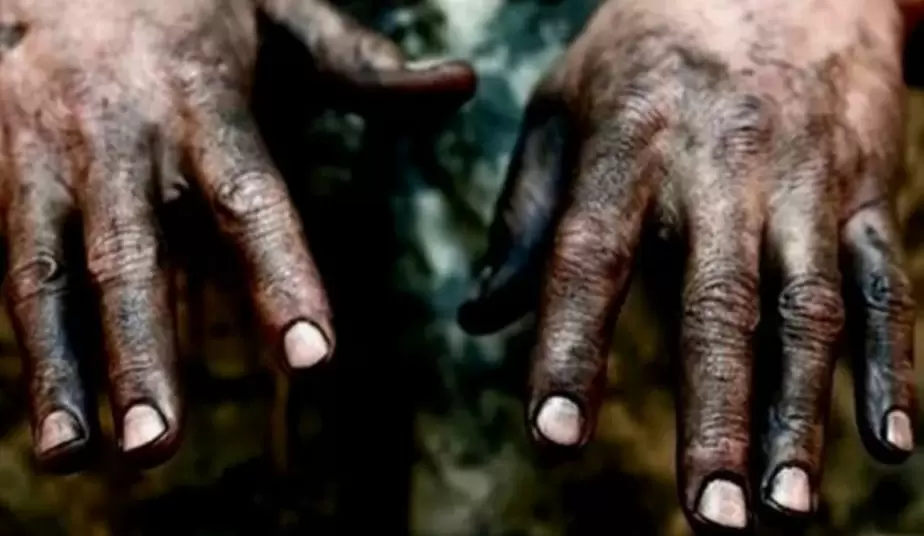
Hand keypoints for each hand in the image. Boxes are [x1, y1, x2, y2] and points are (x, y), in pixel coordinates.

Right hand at [0, 0, 474, 471]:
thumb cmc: (192, 5)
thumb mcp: (282, 19)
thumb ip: (363, 65)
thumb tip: (465, 85)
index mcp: (202, 101)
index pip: (249, 201)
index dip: (279, 278)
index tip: (313, 358)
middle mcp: (120, 137)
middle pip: (130, 256)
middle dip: (142, 352)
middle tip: (161, 445)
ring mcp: (47, 159)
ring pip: (45, 275)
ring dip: (62, 370)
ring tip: (72, 457)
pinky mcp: (1, 178)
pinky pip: (12, 270)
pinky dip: (31, 349)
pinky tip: (48, 420)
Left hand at [460, 0, 914, 530]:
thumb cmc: (648, 49)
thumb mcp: (564, 106)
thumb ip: (524, 215)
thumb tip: (479, 319)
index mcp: (626, 147)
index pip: (590, 256)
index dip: (570, 347)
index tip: (553, 438)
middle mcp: (719, 169)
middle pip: (718, 303)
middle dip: (715, 415)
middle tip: (710, 520)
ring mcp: (804, 181)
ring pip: (806, 310)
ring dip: (800, 415)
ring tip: (786, 512)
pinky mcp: (867, 188)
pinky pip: (884, 282)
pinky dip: (893, 366)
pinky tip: (891, 446)